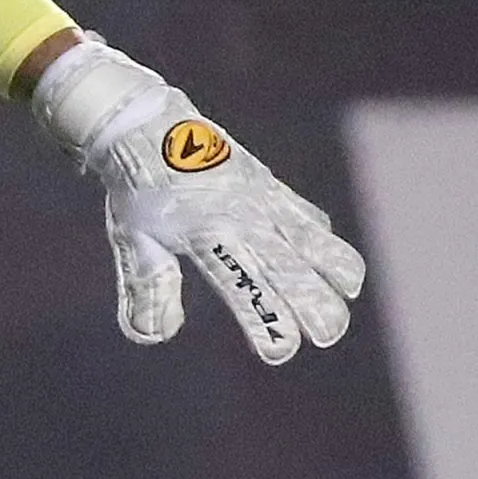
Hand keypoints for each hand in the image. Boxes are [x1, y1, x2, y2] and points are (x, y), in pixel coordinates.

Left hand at [33, 38, 365, 363]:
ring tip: (346, 299)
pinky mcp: (270, 186)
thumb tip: (156, 335)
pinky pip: (307, 216)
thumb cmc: (136, 190)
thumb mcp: (132, 240)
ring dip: (337, 271)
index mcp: (206, 234)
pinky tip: (332, 266)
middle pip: (292, 267)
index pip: (244, 285)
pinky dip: (323, 242)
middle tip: (327, 336)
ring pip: (315, 239)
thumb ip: (148, 288)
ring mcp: (262, 199)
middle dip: (315, 305)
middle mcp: (243, 216)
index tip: (279, 351)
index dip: (266, 321)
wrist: (144, 127)